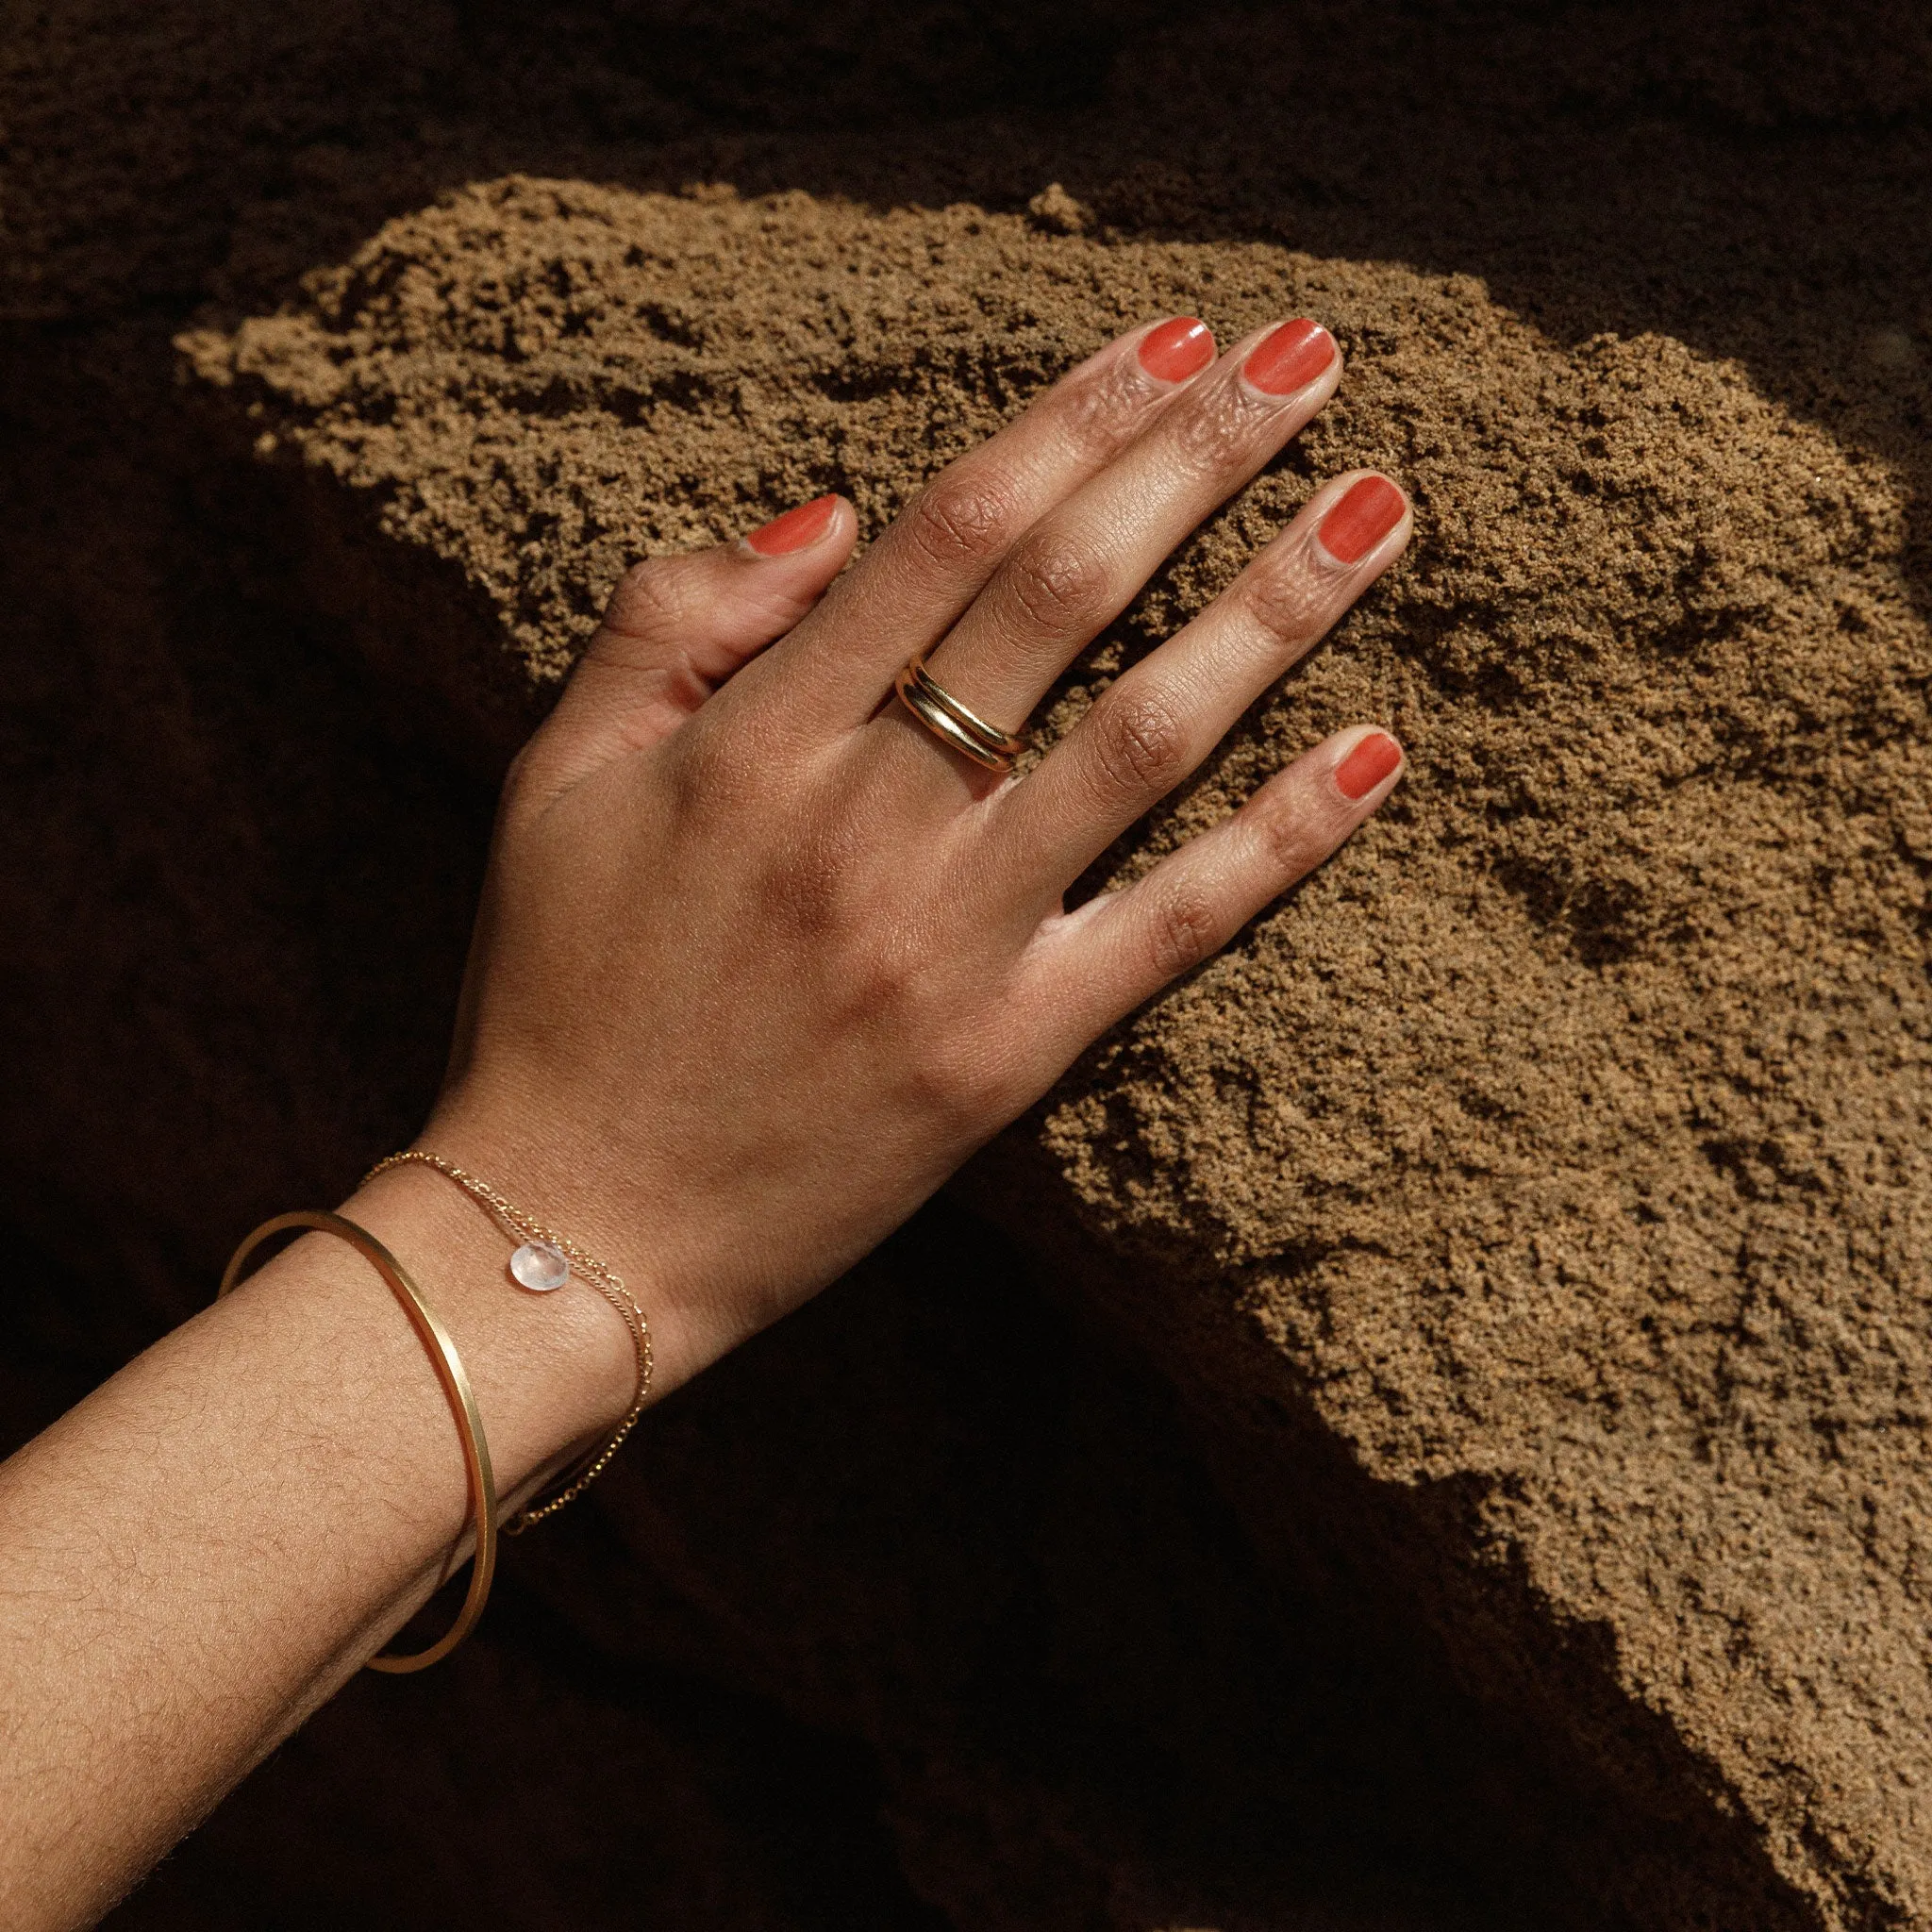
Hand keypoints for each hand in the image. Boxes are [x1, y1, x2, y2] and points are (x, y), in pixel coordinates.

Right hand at [426, 313, 1411, 1391]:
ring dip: (1271, 612)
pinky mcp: (1007, 1057)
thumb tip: (832, 511)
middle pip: (1065, 598)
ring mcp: (949, 942)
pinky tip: (1373, 753)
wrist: (572, 1231)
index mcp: (755, 739)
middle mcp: (866, 821)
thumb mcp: (554, 778)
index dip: (1075, 418)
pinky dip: (1279, 841)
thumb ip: (673, 620)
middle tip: (1307, 360)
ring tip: (1376, 506)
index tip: (1176, 342)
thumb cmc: (555, 993)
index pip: (951, 532)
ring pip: (1143, 740)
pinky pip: (1168, 930)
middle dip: (1197, 461)